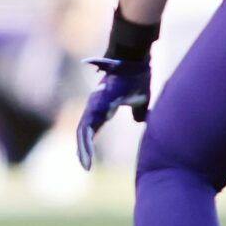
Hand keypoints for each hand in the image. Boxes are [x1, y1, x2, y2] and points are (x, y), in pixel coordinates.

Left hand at [76, 56, 150, 170]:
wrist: (134, 59)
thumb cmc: (136, 76)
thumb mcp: (140, 99)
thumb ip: (138, 111)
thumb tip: (142, 122)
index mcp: (104, 107)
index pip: (92, 127)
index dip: (89, 141)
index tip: (87, 157)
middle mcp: (96, 105)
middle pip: (84, 131)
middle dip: (83, 149)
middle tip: (85, 166)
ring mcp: (94, 103)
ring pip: (83, 129)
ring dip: (83, 147)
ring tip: (85, 164)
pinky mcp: (97, 102)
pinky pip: (87, 123)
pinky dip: (86, 137)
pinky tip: (86, 149)